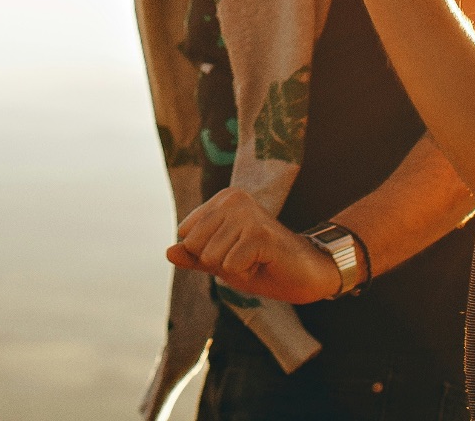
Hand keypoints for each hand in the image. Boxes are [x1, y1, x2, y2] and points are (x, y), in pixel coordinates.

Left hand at [166, 189, 341, 305]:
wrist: (307, 273)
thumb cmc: (262, 265)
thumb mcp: (221, 261)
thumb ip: (194, 257)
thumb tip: (167, 252)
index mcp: (221, 200)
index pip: (186, 236)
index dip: (206, 255)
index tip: (234, 251)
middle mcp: (233, 200)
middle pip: (195, 246)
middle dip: (218, 262)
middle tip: (246, 257)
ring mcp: (247, 215)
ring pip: (211, 257)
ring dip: (233, 269)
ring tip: (256, 260)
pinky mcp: (260, 234)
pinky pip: (230, 266)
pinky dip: (246, 274)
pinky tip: (263, 264)